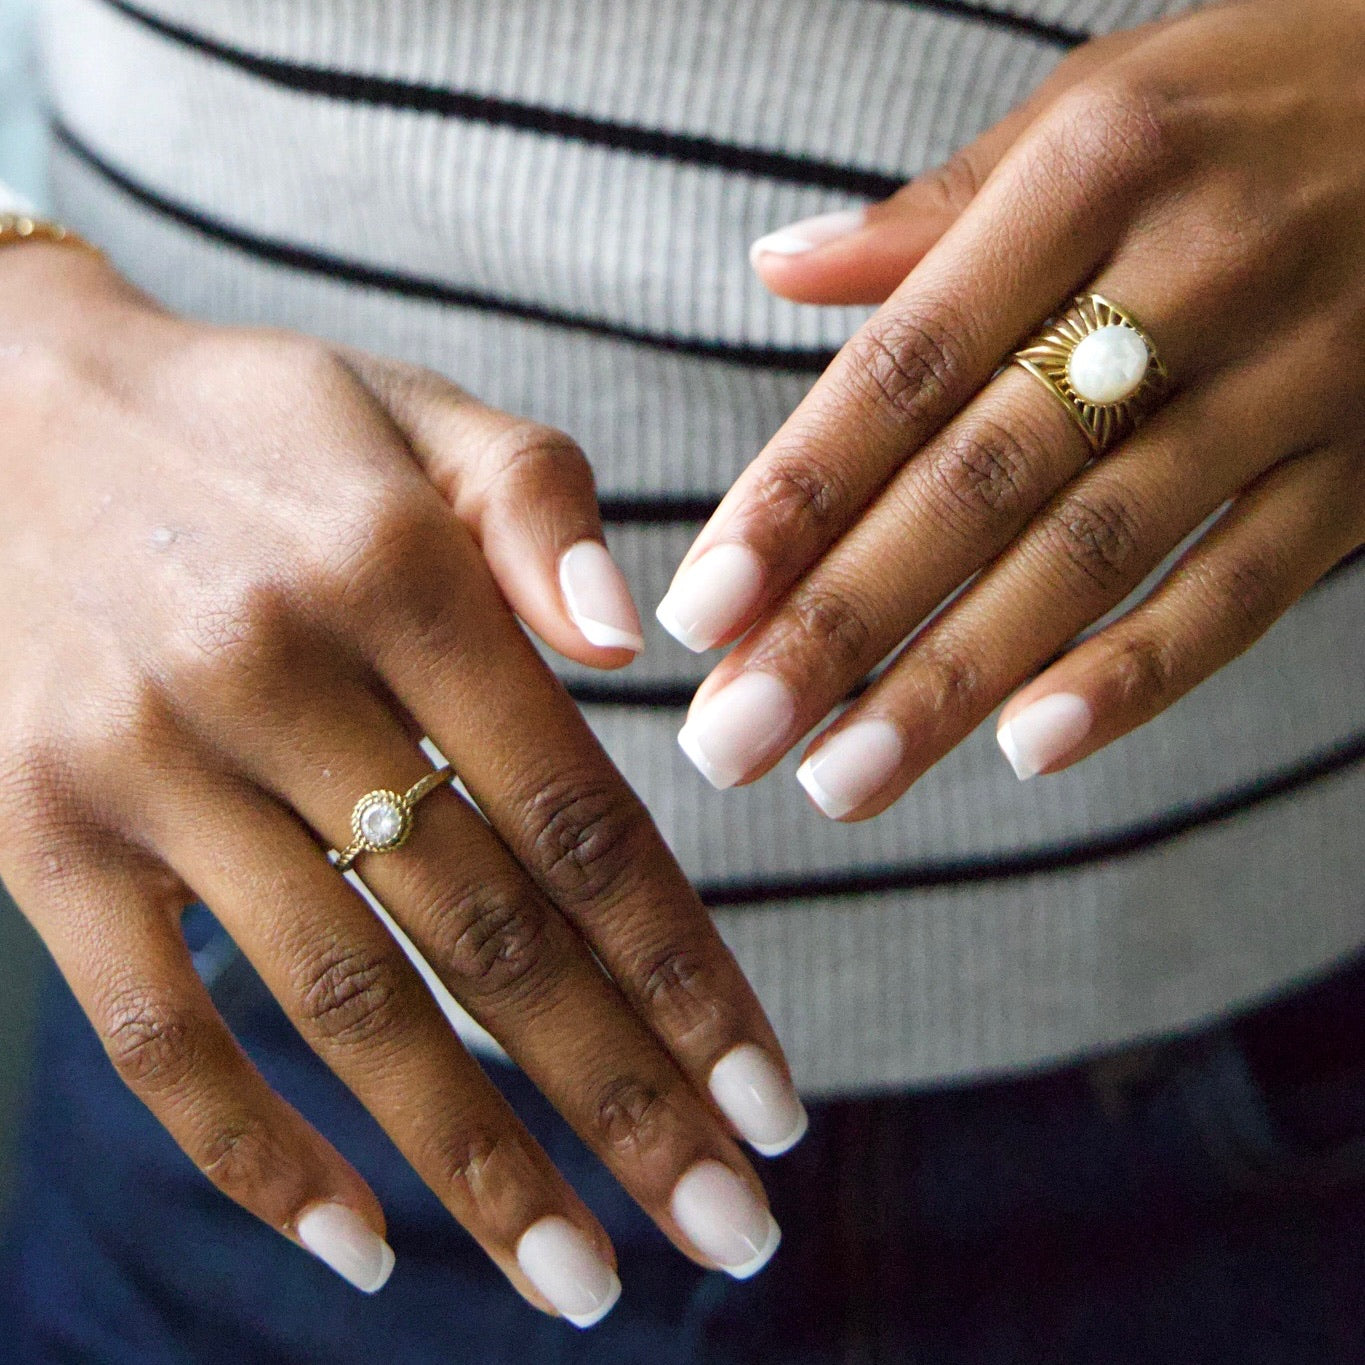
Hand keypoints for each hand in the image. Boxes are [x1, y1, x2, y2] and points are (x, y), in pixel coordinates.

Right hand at [0, 244, 801, 1315]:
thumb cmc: (251, 422)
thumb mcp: (412, 408)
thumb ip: (539, 507)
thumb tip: (639, 653)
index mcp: (398, 570)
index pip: (582, 818)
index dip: (687, 974)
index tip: (771, 1101)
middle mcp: (276, 673)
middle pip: (486, 939)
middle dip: (621, 1103)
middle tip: (731, 1231)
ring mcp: (145, 765)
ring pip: (340, 1009)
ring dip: (472, 1167)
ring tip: (582, 1280)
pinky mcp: (37, 834)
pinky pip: (152, 1029)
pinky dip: (253, 1151)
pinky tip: (356, 1245)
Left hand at [657, 0, 1364, 816]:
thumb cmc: (1256, 103)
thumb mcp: (1097, 105)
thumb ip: (937, 212)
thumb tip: (780, 267)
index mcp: (1087, 176)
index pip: (903, 369)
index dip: (793, 499)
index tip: (702, 610)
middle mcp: (1185, 278)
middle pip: (975, 485)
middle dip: (840, 625)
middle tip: (734, 736)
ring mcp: (1288, 380)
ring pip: (1092, 556)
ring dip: (955, 680)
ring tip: (843, 779)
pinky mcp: (1362, 465)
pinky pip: (1246, 587)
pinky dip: (1139, 673)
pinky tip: (1032, 748)